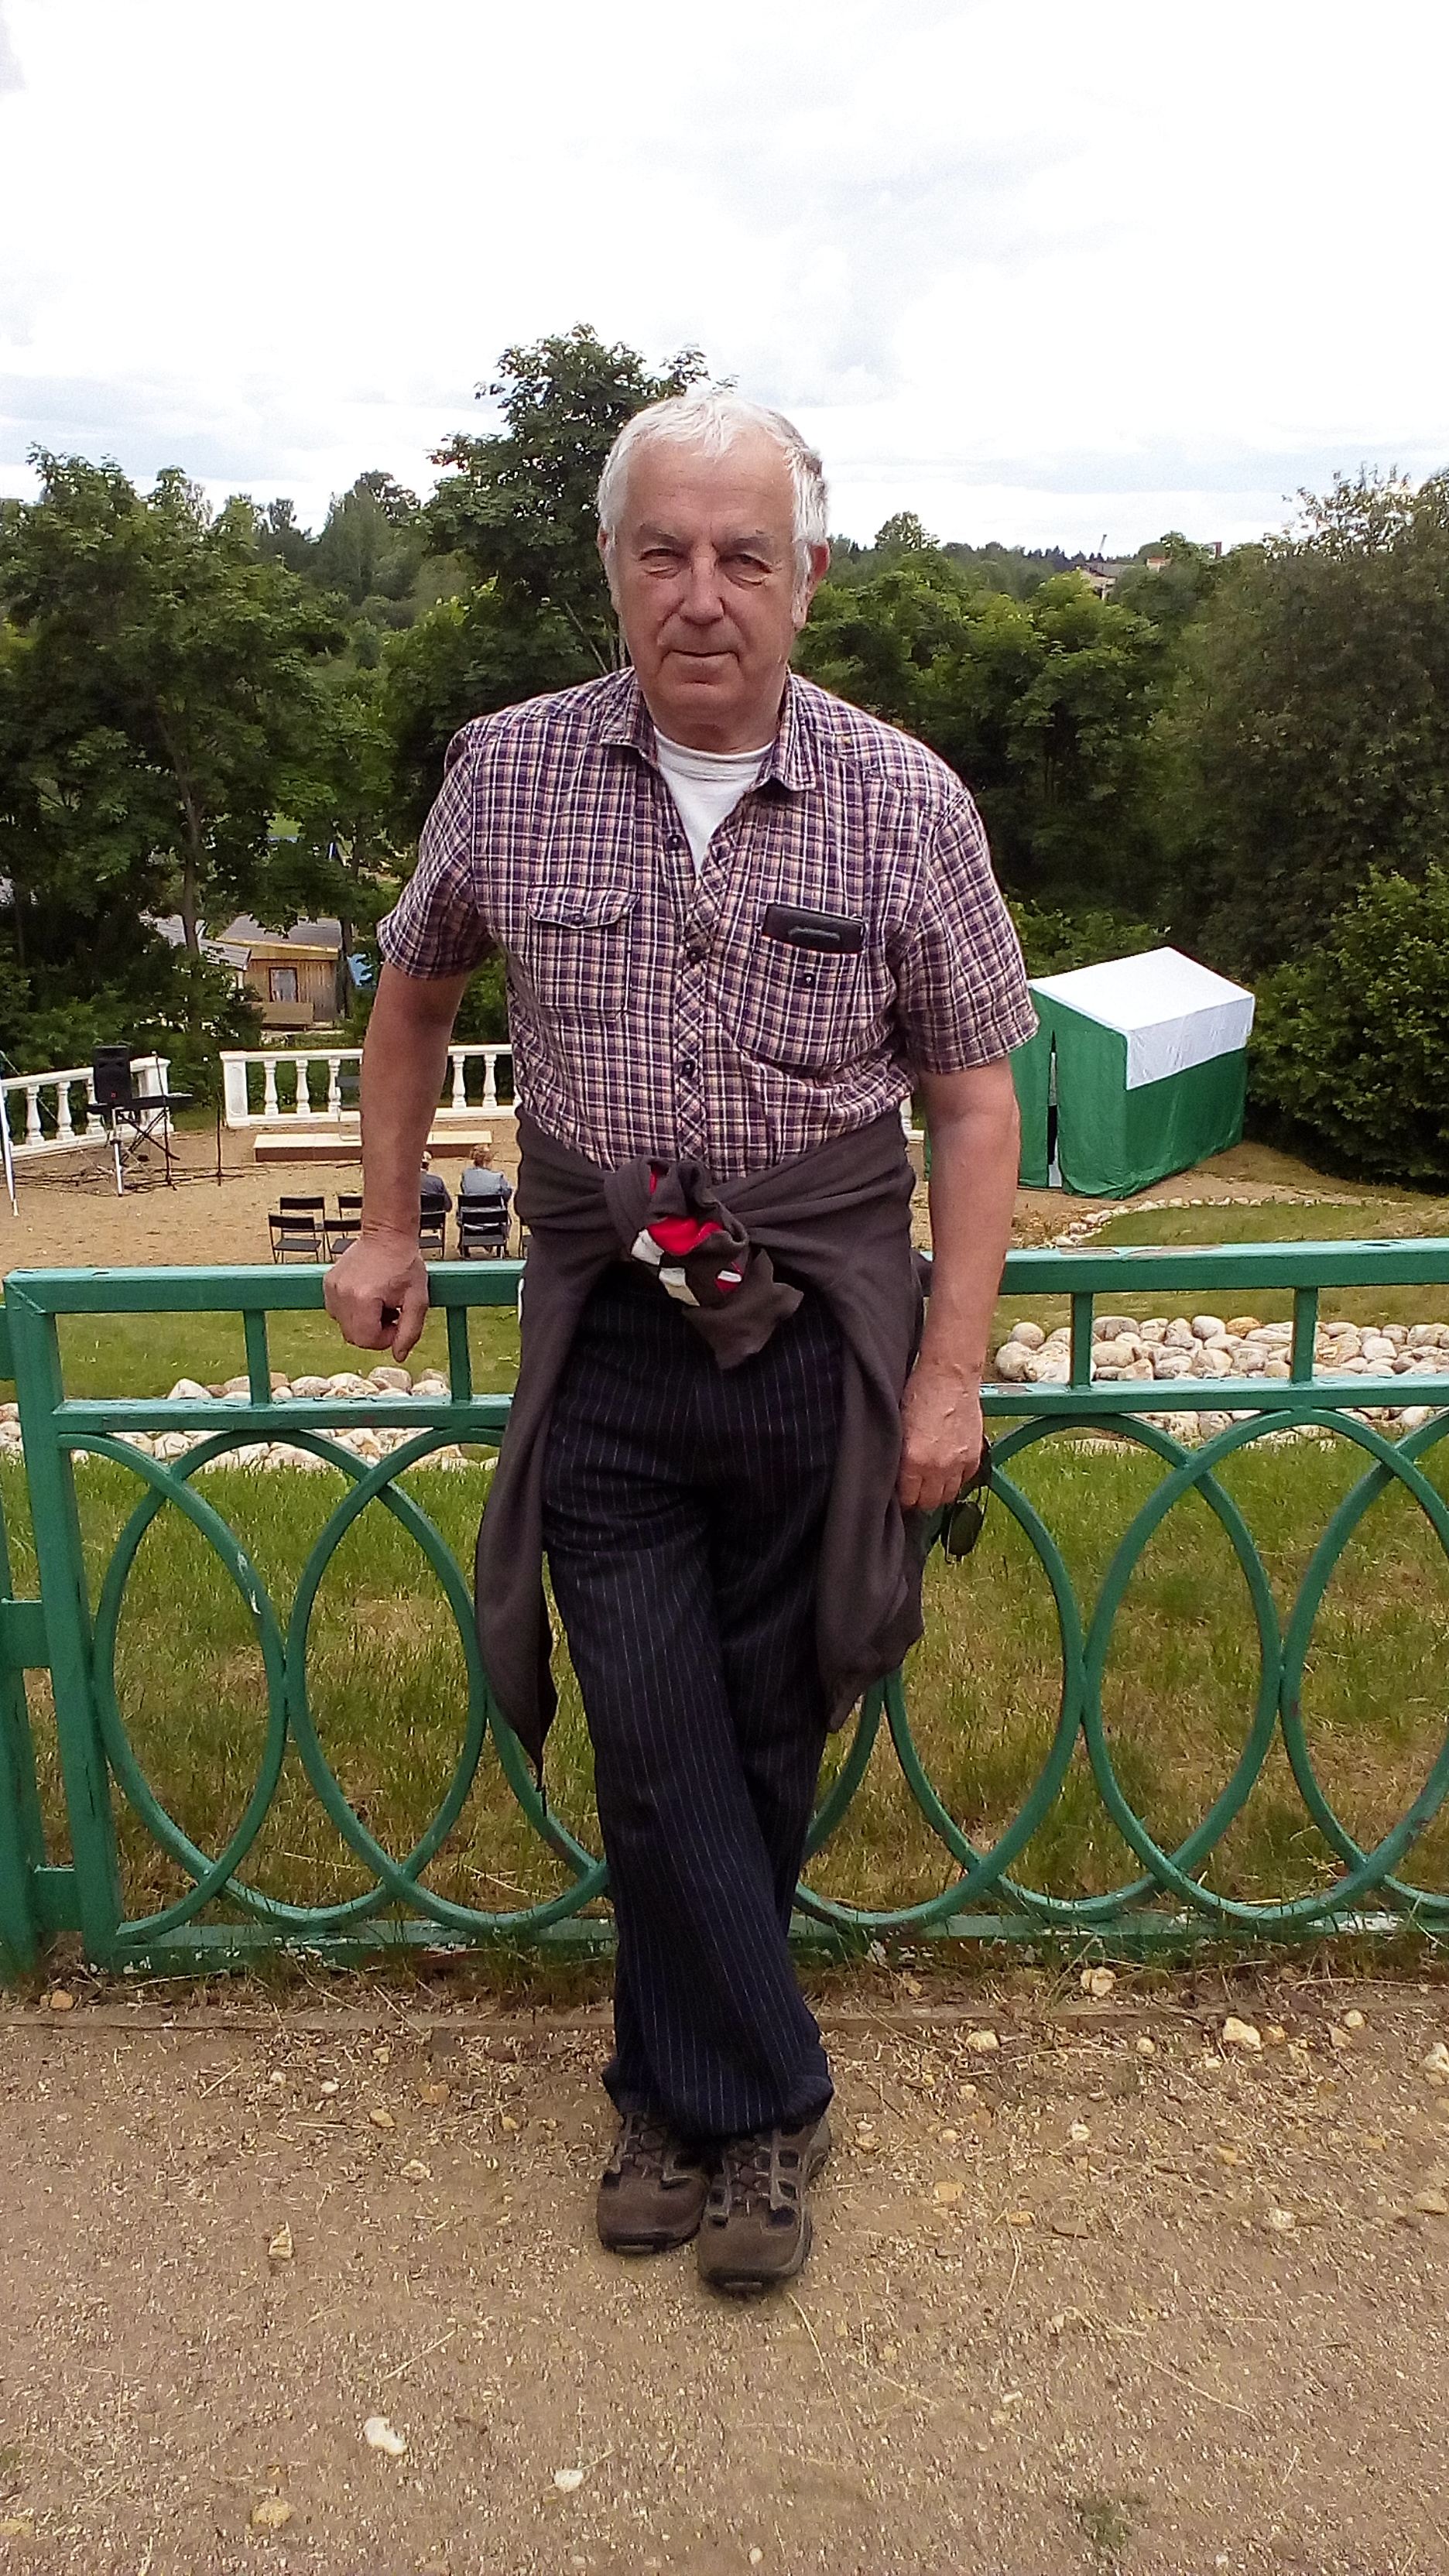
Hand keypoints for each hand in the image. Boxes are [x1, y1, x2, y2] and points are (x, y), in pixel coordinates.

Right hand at [323, 1227, 429, 1361]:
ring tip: (379, 1302)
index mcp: (364, 1299)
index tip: (397, 1321)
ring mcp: (332, 1289)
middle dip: (374, 1331)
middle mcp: (342, 1294)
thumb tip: (399, 1356)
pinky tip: (367, 1296)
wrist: (387, 1234)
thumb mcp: (418, 1300)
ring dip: (363, 1322)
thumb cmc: (404, 1263)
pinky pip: (337, 1312)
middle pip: (354, 1337)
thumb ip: (410, 1331)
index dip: (385, 1338)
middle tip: (390, 1312)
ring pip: (344, 1326)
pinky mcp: (327, 1284)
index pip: (367, 1340)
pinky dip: (352, 1311)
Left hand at [897, 1354, 982, 1512]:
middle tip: (914, 1486)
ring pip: (949, 1496)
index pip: (907, 1499)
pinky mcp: (975, 1455)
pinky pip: (966, 1480)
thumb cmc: (919, 1393)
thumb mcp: (898, 1427)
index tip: (899, 1491)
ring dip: (939, 1491)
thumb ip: (898, 1456)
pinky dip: (957, 1478)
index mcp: (914, 1461)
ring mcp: (959, 1463)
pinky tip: (948, 1467)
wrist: (950, 1376)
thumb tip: (896, 1475)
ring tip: (931, 1480)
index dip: (901, 1497)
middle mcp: (938, 1468)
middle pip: (929, 1502)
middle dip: (919, 1497)